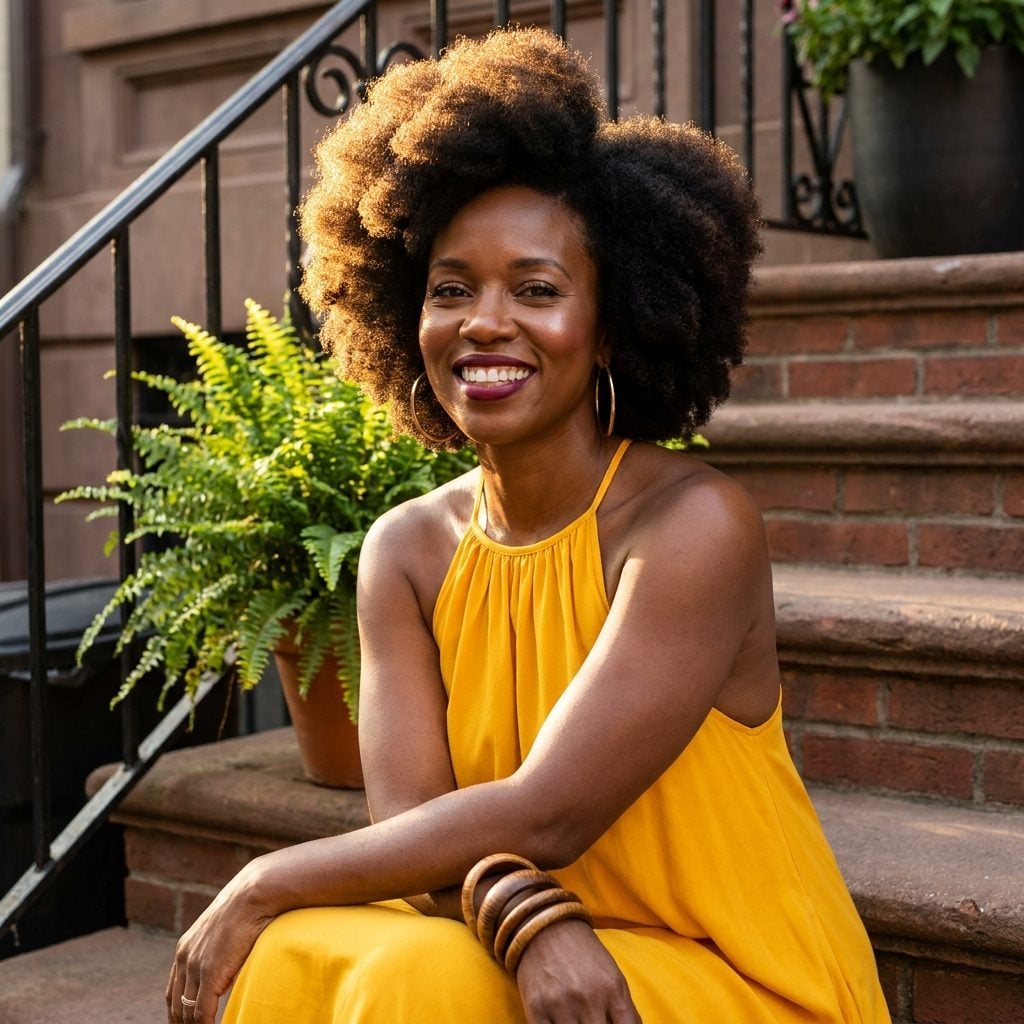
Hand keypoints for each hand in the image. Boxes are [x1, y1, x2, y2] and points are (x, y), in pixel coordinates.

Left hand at [166, 862, 275, 1022]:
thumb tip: (223, 979)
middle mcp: (184, 958)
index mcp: (184, 949)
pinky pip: (202, 1013)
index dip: (178, 1014)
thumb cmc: (246, 910)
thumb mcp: (223, 934)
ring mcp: (196, 966)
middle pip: (176, 1007)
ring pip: (187, 1013)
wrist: (254, 894)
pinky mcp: (210, 973)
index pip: (173, 993)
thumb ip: (216, 956)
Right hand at [515, 919, 640, 1022]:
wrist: (547, 927)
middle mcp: (588, 998)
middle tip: (593, 1020)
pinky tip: (560, 1023)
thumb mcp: (613, 977)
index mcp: (612, 989)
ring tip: (578, 1020)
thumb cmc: (584, 954)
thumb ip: (624, 1011)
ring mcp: (561, 1005)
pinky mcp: (536, 1008)